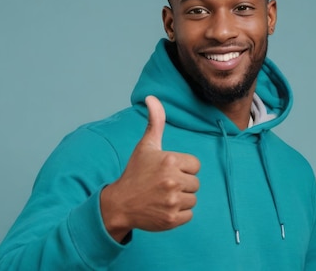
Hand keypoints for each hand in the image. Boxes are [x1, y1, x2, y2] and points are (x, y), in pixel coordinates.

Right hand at [100, 95, 200, 241]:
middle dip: (182, 184)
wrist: (120, 203)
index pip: (195, 165)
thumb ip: (155, 122)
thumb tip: (152, 97)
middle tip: (163, 185)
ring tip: (163, 196)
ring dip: (181, 199)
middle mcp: (172, 181)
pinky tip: (164, 208)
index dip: (182, 168)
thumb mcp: (146, 146)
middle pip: (195, 183)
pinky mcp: (172, 218)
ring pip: (193, 199)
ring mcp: (172, 201)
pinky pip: (189, 215)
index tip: (167, 171)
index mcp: (169, 160)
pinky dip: (179, 214)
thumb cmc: (135, 172)